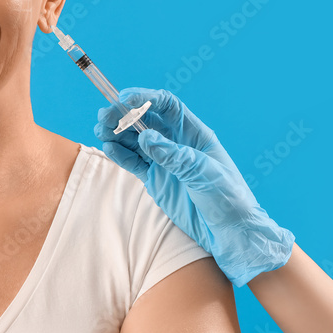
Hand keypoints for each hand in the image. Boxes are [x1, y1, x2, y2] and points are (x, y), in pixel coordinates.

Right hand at [93, 87, 294, 286]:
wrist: (232, 233)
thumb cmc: (229, 198)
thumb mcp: (205, 174)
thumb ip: (175, 156)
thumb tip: (146, 137)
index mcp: (194, 133)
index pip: (167, 106)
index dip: (145, 98)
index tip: (124, 98)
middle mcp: (176, 143)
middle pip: (145, 120)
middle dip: (123, 115)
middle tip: (105, 117)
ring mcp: (164, 161)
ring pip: (134, 140)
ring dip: (117, 133)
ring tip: (101, 131)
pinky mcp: (155, 180)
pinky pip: (133, 162)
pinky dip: (120, 155)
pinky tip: (109, 149)